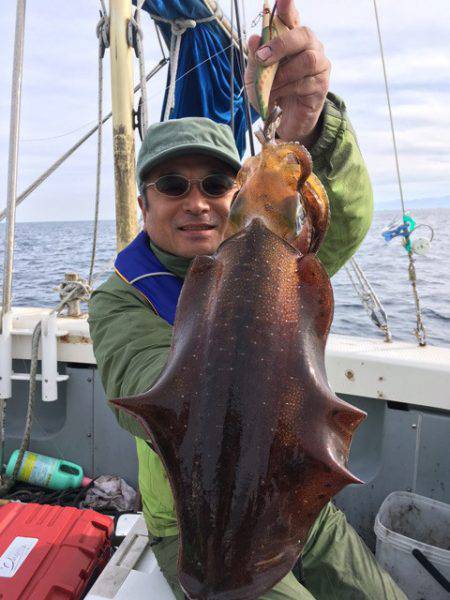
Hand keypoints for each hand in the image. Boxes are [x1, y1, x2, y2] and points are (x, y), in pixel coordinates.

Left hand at [245, 0, 329, 146]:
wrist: (282, 122)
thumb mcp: (255, 77)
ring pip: (308, 59)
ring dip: (284, 73)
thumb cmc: (270, 93)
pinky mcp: (321, 85)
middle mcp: (309, 46)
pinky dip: (287, 89)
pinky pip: (306, 82)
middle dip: (281, 44)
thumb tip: (254, 39)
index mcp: (291, 39)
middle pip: (303, 34)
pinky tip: (278, 96)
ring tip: (270, 86)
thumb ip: (254, 59)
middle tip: (262, 58)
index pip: (291, 16)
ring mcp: (319, 65)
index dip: (287, 6)